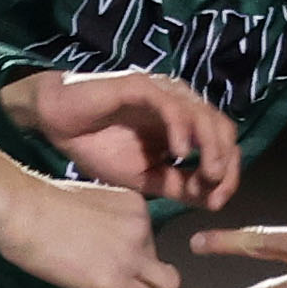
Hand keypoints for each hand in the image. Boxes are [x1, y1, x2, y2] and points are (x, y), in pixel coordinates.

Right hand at [0, 69, 240, 209]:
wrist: (57, 124)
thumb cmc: (98, 147)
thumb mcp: (144, 178)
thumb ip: (178, 186)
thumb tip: (213, 201)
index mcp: (184, 125)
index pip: (222, 143)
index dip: (229, 172)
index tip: (220, 200)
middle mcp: (179, 105)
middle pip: (222, 127)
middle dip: (226, 160)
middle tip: (217, 187)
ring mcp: (162, 93)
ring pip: (204, 114)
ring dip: (212, 147)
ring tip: (207, 173)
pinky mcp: (142, 86)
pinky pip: (172, 106)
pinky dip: (182, 130)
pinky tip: (180, 154)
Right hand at [0, 173, 181, 287]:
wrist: (24, 212)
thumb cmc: (38, 204)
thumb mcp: (88, 204)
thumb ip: (103, 224)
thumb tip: (97, 247)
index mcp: (134, 206)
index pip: (147, 237)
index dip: (138, 258)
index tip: (128, 271)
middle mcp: (142, 228)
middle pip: (161, 261)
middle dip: (158, 282)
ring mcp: (132, 256)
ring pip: (168, 286)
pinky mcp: (117, 283)